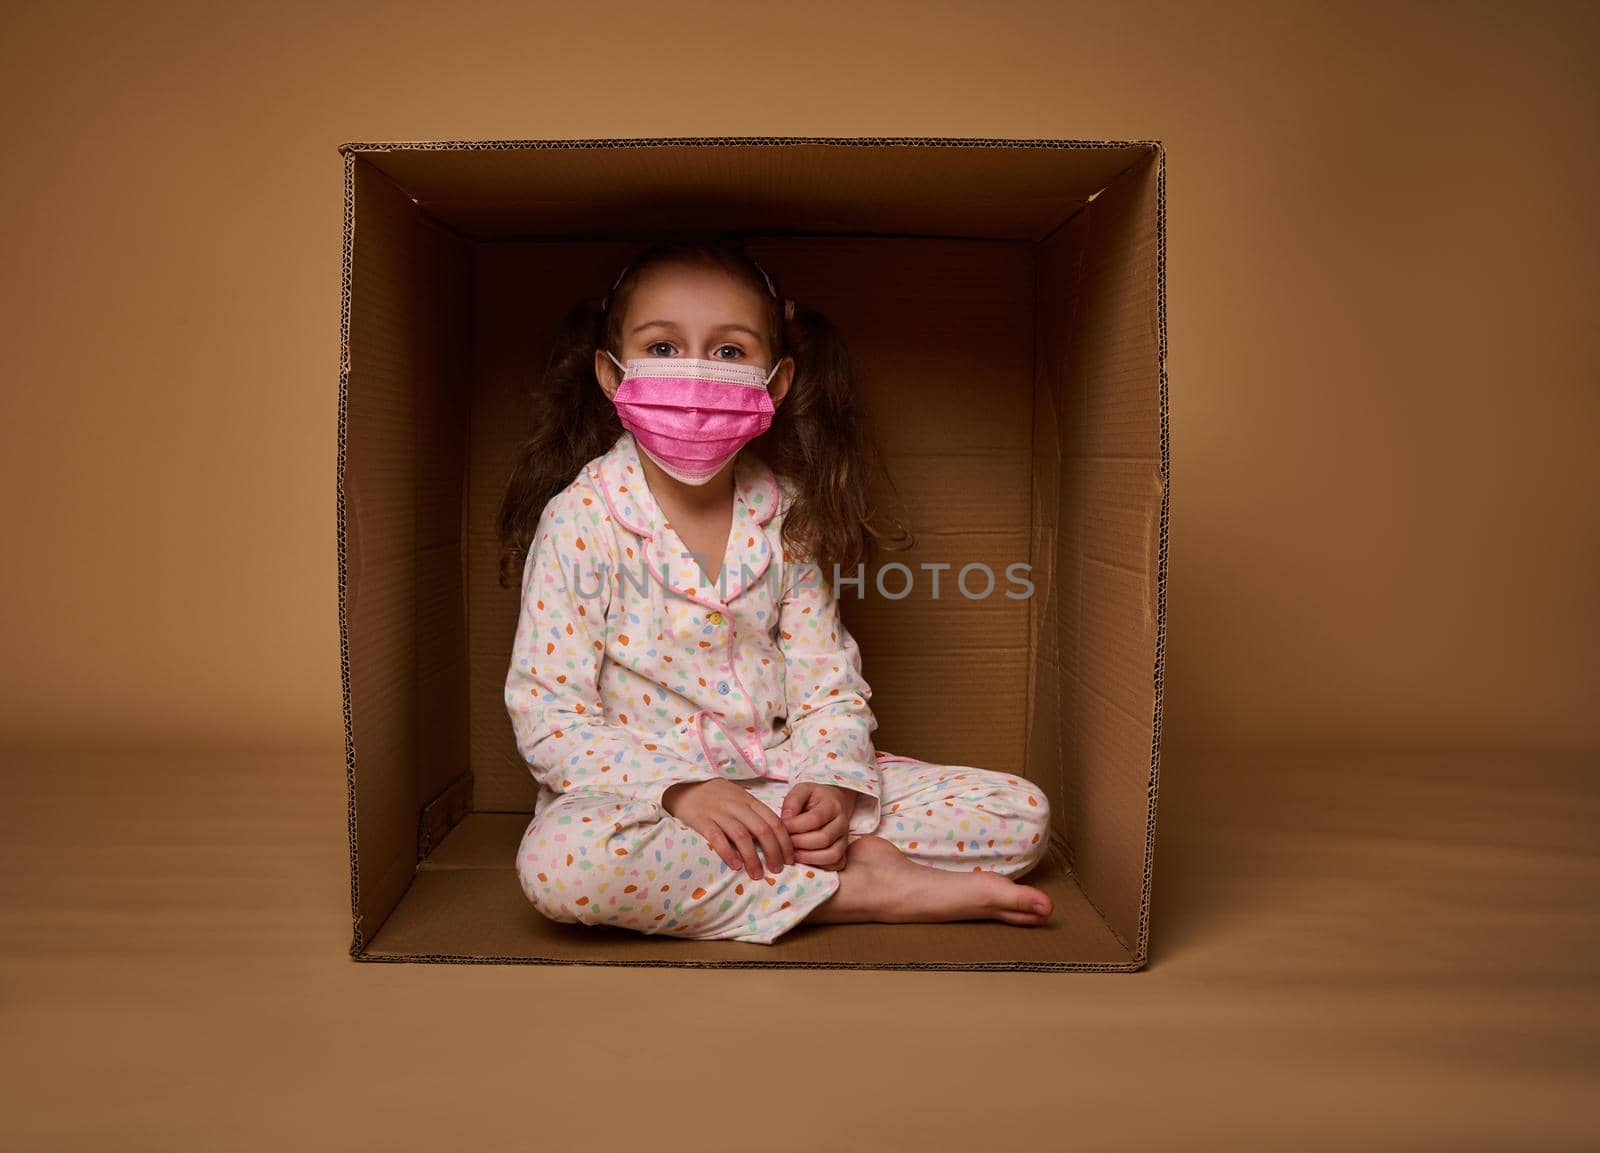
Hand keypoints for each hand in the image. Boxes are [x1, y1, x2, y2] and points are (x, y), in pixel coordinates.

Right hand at [661, 779, 795, 879]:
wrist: (684, 786)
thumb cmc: (716, 796)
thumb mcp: (739, 799)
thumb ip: (755, 815)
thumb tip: (776, 839)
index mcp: (750, 801)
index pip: (774, 821)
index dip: (785, 842)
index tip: (789, 859)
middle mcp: (737, 806)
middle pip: (762, 830)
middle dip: (773, 852)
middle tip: (777, 870)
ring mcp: (719, 812)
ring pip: (742, 836)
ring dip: (752, 858)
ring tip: (757, 874)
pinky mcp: (701, 820)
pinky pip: (717, 837)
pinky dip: (728, 852)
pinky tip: (735, 865)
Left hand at [779, 783, 858, 870]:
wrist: (832, 802)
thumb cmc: (813, 798)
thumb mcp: (802, 790)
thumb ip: (792, 801)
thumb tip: (785, 820)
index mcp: (833, 805)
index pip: (815, 819)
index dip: (795, 825)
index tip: (782, 826)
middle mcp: (843, 823)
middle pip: (823, 839)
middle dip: (799, 843)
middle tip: (784, 842)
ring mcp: (845, 839)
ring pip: (832, 855)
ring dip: (808, 857)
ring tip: (792, 853)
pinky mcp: (844, 851)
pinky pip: (836, 864)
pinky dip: (820, 865)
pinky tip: (804, 858)